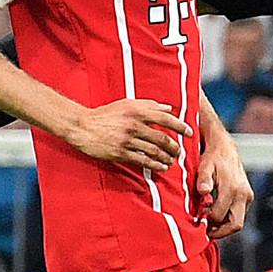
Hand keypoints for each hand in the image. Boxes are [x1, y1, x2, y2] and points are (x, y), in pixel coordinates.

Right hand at [62, 96, 187, 171]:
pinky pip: (142, 161)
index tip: (189, 133)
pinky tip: (160, 167)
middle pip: (162, 138)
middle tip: (179, 151)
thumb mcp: (126, 104)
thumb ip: (149, 105)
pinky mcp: (120, 153)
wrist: (82, 126)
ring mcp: (127, 140)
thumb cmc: (105, 114)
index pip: (165, 119)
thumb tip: (168, 109)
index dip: (180, 126)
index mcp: (137, 111)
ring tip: (171, 161)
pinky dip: (154, 165)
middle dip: (174, 147)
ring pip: (154, 151)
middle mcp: (134, 125)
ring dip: (166, 158)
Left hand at [194, 134, 251, 237]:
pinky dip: (227, 218)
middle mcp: (243, 194)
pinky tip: (214, 213)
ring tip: (208, 221)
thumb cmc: (213, 157)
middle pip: (236, 224)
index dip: (207, 221)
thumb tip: (203, 192)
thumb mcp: (204, 166)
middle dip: (220, 232)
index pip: (220, 215)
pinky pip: (239, 215)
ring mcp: (247, 196)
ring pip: (238, 222)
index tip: (198, 219)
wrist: (225, 148)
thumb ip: (203, 180)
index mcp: (233, 188)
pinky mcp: (247, 197)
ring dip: (223, 226)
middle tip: (206, 232)